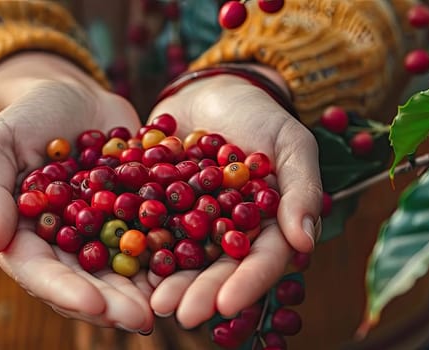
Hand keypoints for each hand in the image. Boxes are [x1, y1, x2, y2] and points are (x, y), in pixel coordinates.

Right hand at [0, 53, 153, 332]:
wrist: (75, 93)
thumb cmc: (27, 115)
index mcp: (20, 235)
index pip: (38, 272)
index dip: (66, 291)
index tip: (94, 305)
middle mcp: (60, 245)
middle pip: (83, 282)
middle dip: (112, 303)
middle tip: (141, 319)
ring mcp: (98, 235)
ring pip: (119, 272)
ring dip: (142, 292)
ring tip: (167, 305)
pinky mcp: (130, 219)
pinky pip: (149, 243)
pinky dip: (166, 258)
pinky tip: (188, 271)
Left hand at [147, 66, 322, 327]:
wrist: (212, 89)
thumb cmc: (261, 115)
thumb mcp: (290, 144)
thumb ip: (301, 189)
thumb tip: (305, 241)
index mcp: (266, 228)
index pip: (260, 262)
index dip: (245, 286)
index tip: (225, 305)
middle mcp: (227, 235)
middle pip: (215, 271)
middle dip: (199, 293)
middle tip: (178, 314)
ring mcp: (191, 225)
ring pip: (179, 260)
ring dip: (166, 283)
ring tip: (150, 303)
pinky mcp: (157, 210)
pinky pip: (145, 230)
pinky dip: (136, 247)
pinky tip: (122, 265)